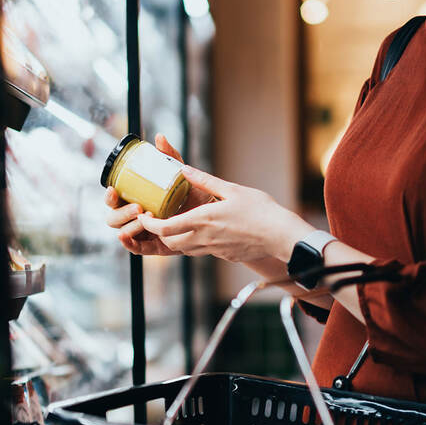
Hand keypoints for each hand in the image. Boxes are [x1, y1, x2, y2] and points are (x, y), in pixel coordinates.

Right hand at [105, 134, 211, 255]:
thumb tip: (160, 138)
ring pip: (124, 232)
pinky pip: (137, 248)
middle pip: (113, 218)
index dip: (110, 196)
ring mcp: (144, 232)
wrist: (214, 214)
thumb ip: (170, 157)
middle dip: (121, 212)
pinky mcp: (155, 246)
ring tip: (144, 218)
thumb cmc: (193, 193)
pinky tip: (126, 237)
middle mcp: (136, 217)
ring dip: (129, 225)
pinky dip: (129, 244)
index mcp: (136, 199)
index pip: (115, 199)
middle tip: (138, 207)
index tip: (114, 189)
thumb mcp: (180, 175)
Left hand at [135, 167, 311, 263]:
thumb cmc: (260, 210)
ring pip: (185, 249)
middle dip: (160, 233)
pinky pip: (202, 252)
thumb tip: (184, 169)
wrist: (280, 236)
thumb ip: (205, 180)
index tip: (145, 216)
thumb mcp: (231, 189)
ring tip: (178, 224)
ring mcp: (214, 250)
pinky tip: (204, 232)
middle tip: (158, 220)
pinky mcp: (224, 256)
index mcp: (203, 220)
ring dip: (177, 239)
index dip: (149, 225)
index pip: (165, 229)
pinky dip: (195, 243)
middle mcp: (204, 239)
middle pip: (170, 243)